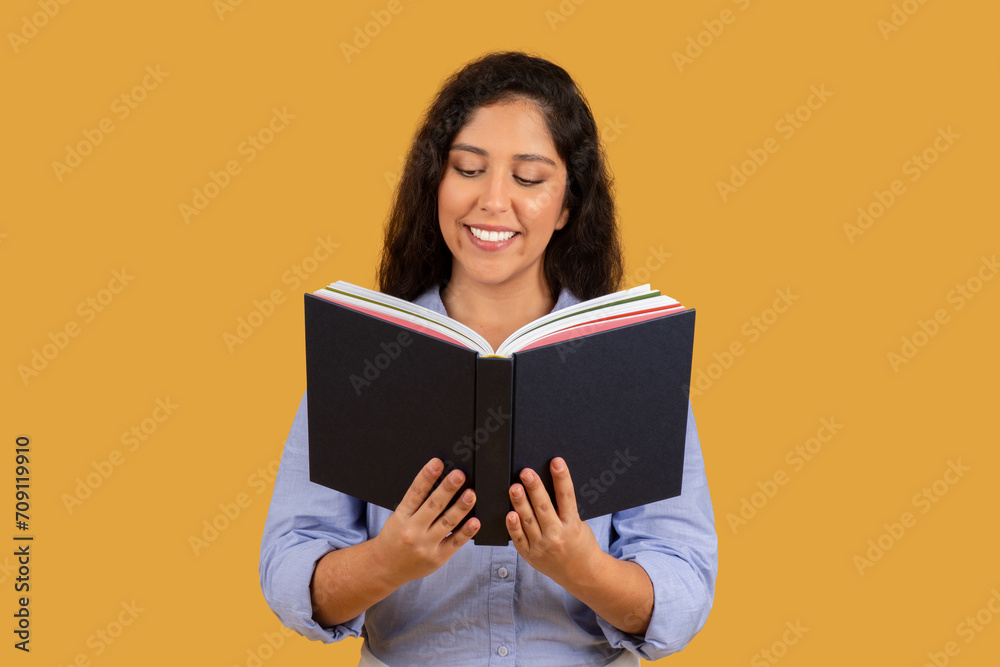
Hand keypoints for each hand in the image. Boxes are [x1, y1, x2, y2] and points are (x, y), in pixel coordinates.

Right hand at [371, 458, 478, 586]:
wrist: (385, 569)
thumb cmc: (394, 537)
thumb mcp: (397, 518)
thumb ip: (415, 504)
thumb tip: (441, 483)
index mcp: (400, 517)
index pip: (415, 493)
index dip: (426, 477)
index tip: (437, 463)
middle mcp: (412, 531)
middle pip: (433, 506)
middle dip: (448, 489)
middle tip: (459, 475)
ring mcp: (425, 546)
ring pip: (447, 523)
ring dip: (461, 507)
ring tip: (471, 494)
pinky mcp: (437, 557)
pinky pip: (455, 542)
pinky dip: (466, 531)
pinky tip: (475, 521)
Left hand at [506, 457, 600, 587]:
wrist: (581, 573)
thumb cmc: (580, 543)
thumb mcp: (579, 523)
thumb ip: (564, 508)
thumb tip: (547, 483)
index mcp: (573, 525)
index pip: (566, 497)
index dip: (562, 478)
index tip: (556, 462)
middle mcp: (557, 536)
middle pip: (543, 508)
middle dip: (534, 488)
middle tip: (526, 472)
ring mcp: (542, 547)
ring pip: (528, 521)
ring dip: (520, 503)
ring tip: (514, 488)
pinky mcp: (531, 555)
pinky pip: (519, 539)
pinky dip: (513, 527)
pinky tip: (509, 514)